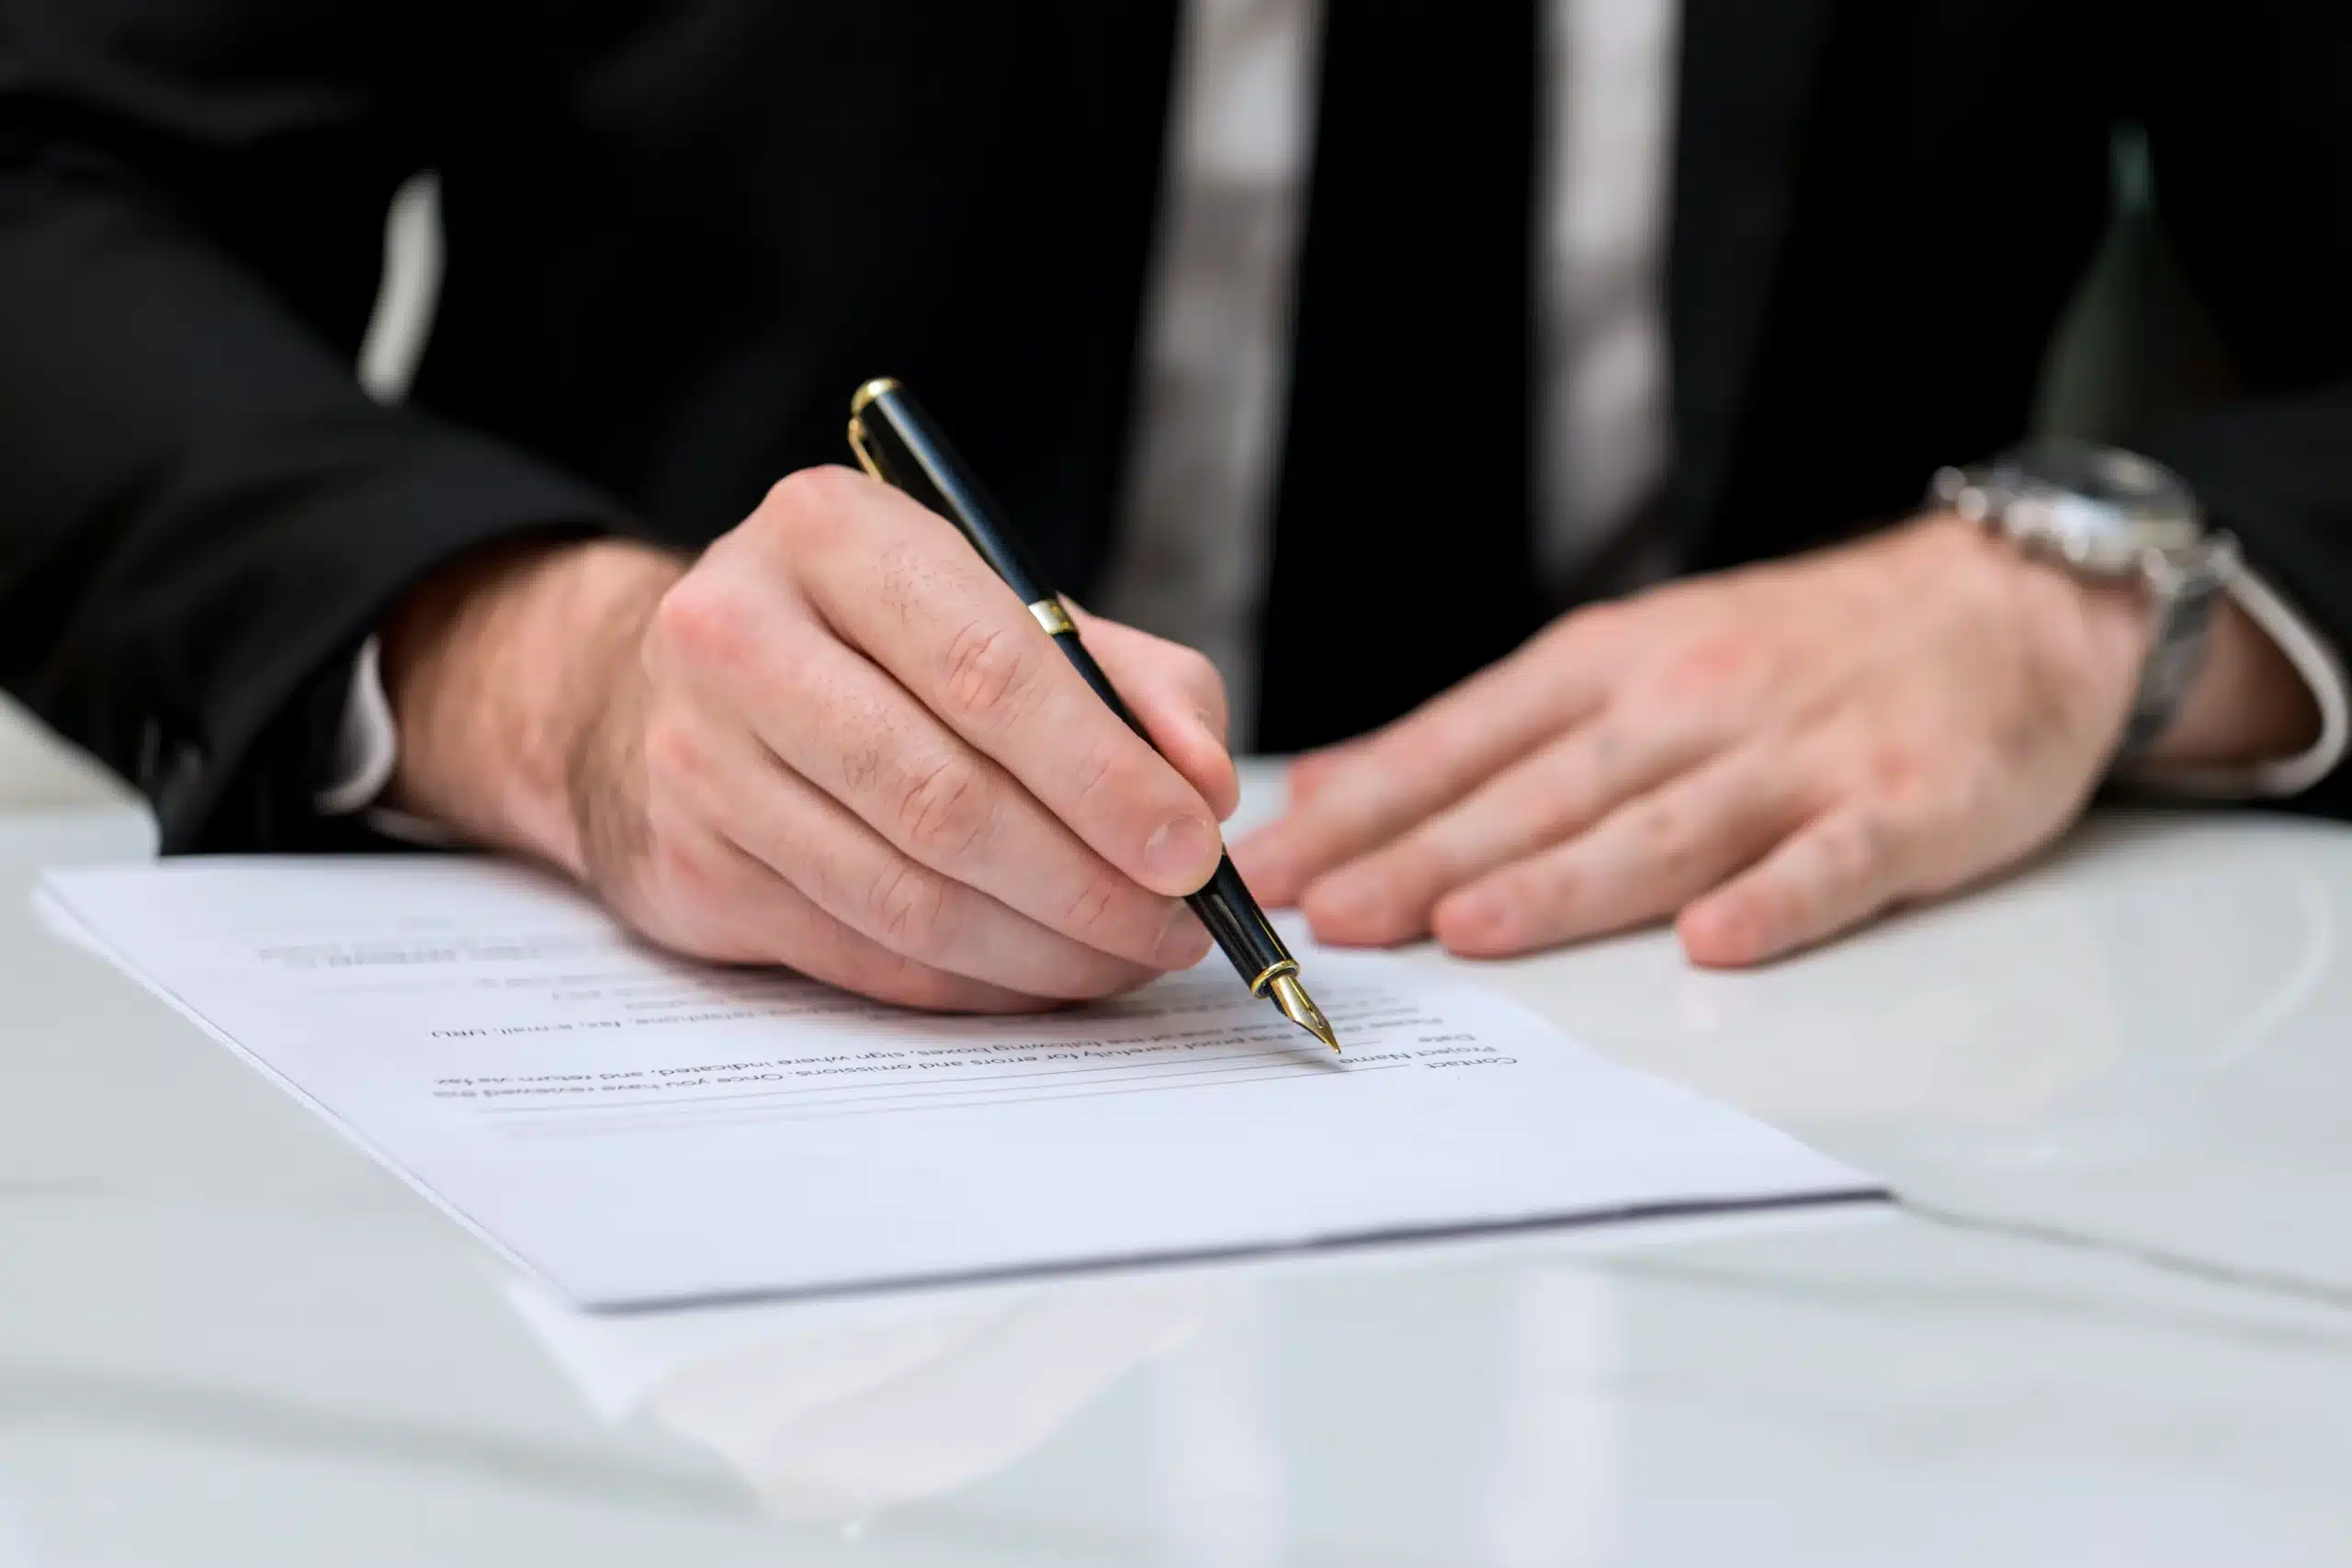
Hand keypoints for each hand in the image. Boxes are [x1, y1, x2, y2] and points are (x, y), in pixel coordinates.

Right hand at [381, 467, 1236, 1009]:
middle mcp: (736, 638)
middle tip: (1178, 925)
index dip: (1104, 774)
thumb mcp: (996, 605)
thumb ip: (1127, 678)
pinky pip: (866, 957)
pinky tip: (1039, 973)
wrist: (651, 687)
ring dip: (1043, 951)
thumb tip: (1206, 785)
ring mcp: (697, 763)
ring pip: (905, 897)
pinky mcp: (691, 873)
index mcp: (829, 535)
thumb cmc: (868, 642)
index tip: (1193, 846)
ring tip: (1128, 955)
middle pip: (943, 799)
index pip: (987, 668)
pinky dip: (975, 983)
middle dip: (1088, 884)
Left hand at [1233, 513, 2318, 966]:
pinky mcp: (1904, 804)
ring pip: (1662, 827)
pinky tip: (1714, 943)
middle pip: (1540, 793)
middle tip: (1329, 918)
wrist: (2005, 602)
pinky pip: (1832, 861)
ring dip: (1563, 880)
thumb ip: (1488, 731)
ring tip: (1472, 928)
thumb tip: (1337, 786)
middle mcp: (1688, 701)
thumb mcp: (1627, 657)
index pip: (1464, 743)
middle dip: (1424, 856)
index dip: (1367, 809)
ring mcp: (1798, 753)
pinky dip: (1774, 899)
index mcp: (1609, 666)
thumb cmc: (1791, 650)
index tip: (1275, 868)